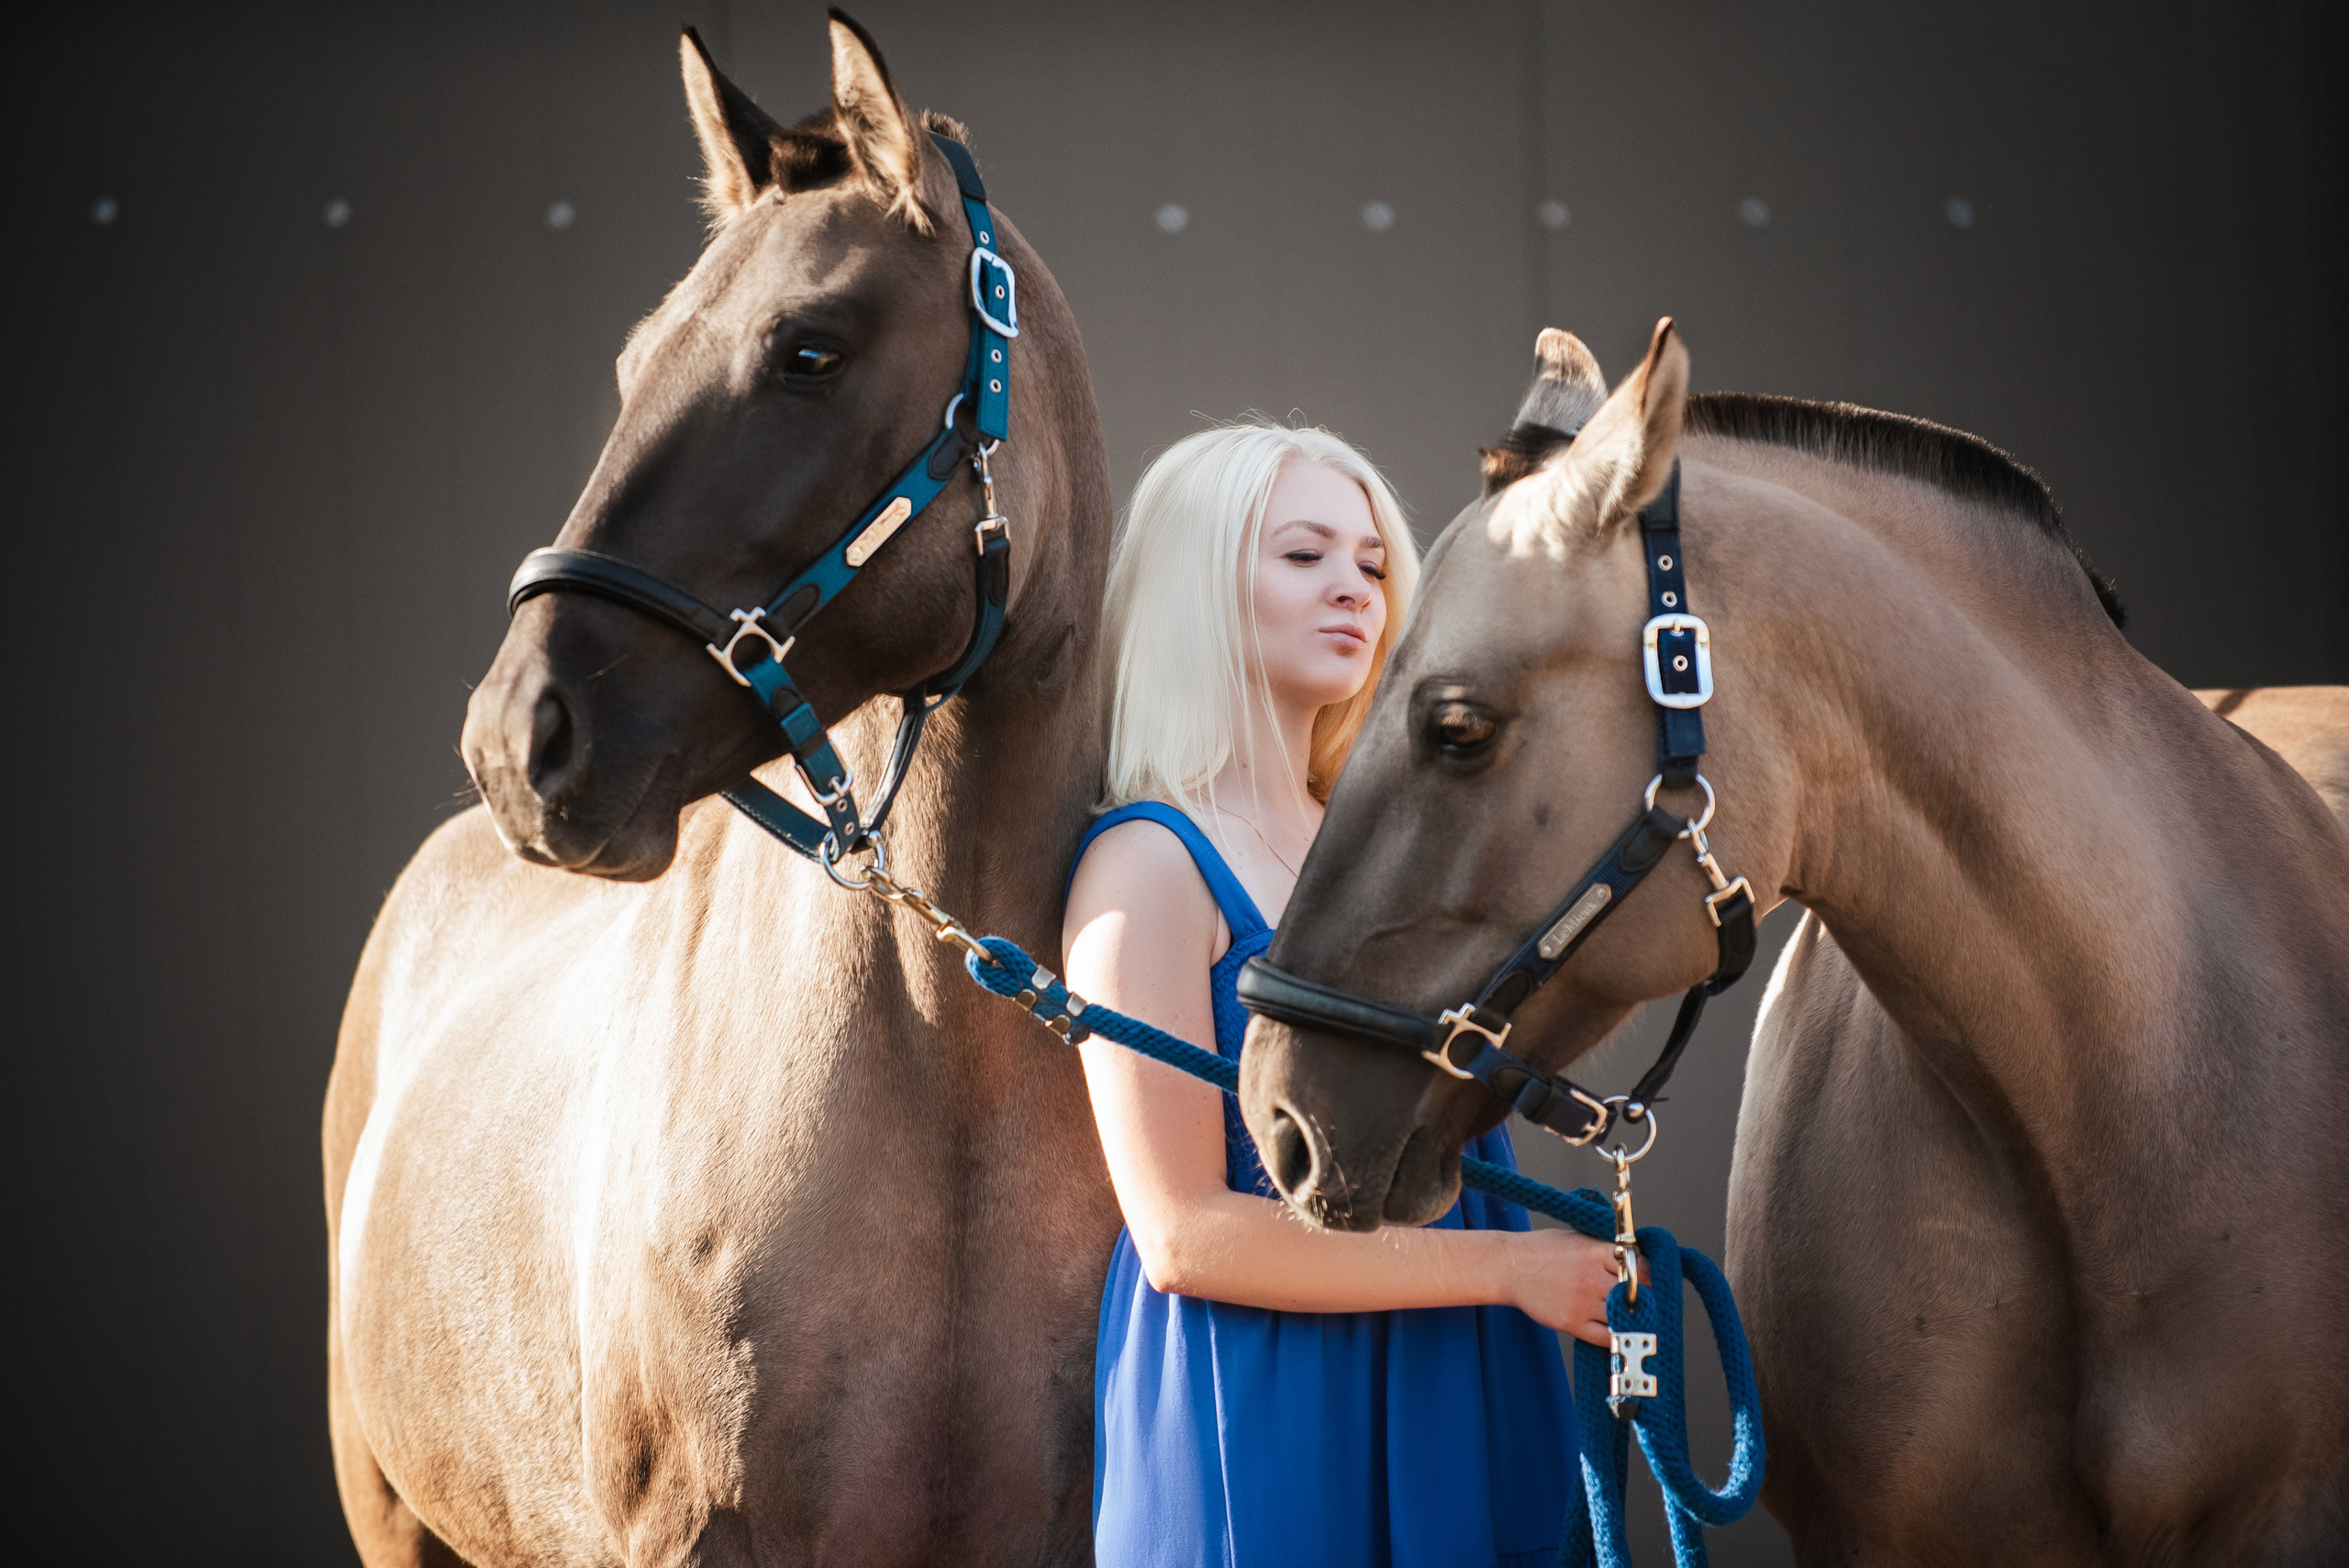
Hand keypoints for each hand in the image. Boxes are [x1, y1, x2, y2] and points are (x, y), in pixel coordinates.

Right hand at [1503, 1229, 1646, 1345]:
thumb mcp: (1578, 1238)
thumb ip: (1605, 1250)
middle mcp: (1591, 1277)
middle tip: (1643, 1302)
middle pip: (1635, 1295)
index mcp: (1595, 1252)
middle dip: (1642, 1299)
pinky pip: (1605, 1337)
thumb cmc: (1542, 1250)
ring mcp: (1581, 1302)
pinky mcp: (1570, 1322)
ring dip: (1630, 1319)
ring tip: (1631, 1318)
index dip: (1648, 1277)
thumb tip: (1635, 1260)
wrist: (1509, 1266)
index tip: (1650, 1282)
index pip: (1639, 1267)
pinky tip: (1616, 1331)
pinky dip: (1615, 1336)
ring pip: (1622, 1317)